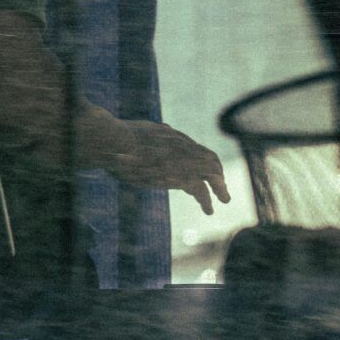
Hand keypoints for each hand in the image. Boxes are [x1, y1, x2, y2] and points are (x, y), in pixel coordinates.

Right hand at [103, 119, 230, 212]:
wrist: (115, 142)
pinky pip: (200, 191)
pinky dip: (207, 201)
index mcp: (173, 137)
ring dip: (220, 188)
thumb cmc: (119, 136)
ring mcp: (184, 161)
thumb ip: (156, 132)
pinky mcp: (180, 176)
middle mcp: (184, 147)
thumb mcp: (141, 129)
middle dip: (217, 173)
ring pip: (212, 175)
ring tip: (225, 199)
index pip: (196, 149)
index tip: (206, 171)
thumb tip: (164, 129)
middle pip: (210, 160)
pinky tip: (209, 210)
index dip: (203, 160)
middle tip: (222, 186)